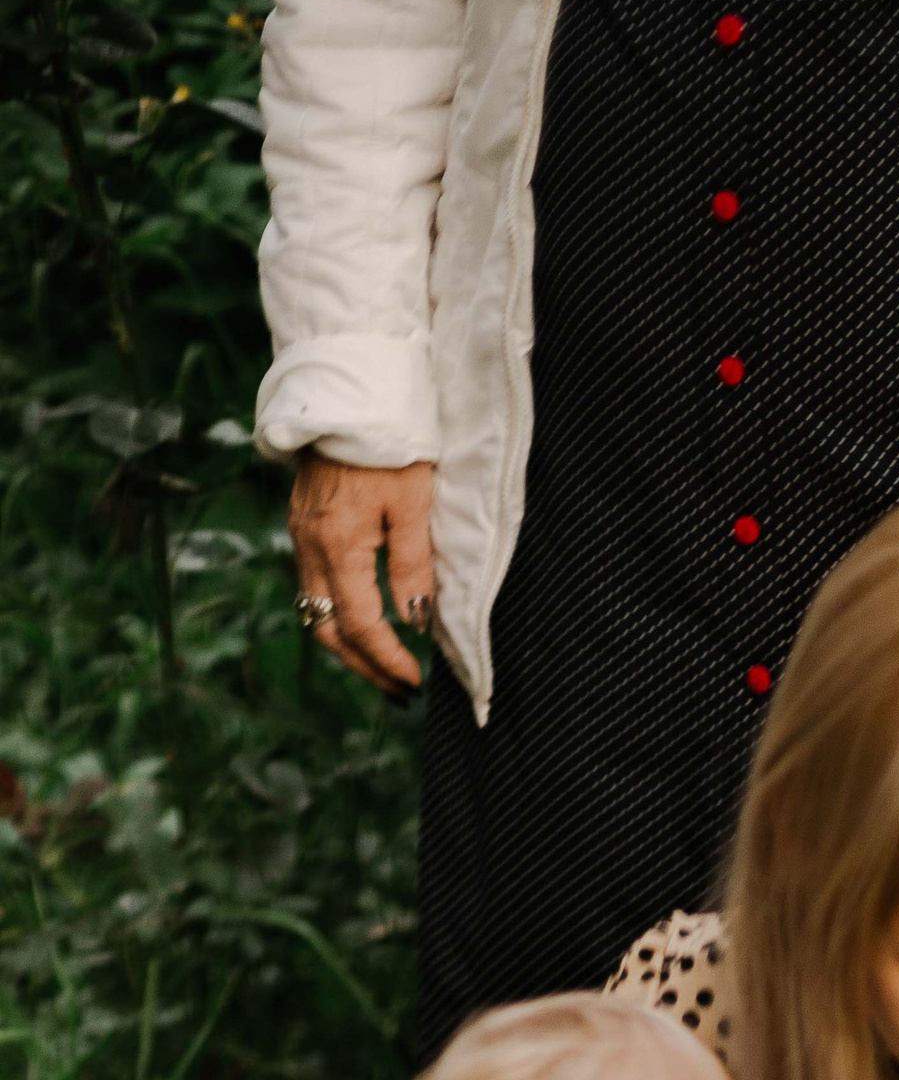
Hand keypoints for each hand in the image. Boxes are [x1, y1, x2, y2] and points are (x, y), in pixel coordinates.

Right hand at [287, 457, 434, 693]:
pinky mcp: (302, 524)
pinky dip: (337, 615)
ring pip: (315, 611)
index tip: (413, 682)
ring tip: (383, 667)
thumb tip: (416, 620)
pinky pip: (312, 585)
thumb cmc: (388, 441)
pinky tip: (362, 624)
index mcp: (338, 543)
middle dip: (364, 666)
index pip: (360, 624)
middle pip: (328, 629)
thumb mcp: (412, 503)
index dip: (386, 659)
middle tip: (399, 689)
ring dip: (348, 647)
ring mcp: (301, 535)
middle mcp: (310, 545)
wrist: (347, 389)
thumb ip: (412, 564)